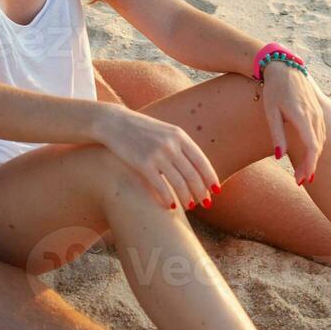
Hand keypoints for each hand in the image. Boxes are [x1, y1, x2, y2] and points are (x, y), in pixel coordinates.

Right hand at [94, 105, 220, 210]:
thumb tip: (195, 167)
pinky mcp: (143, 163)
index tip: (216, 191)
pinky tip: (170, 206)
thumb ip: (180, 146)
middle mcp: (171, 145)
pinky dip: (167, 198)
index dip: (210, 178)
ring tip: (190, 206)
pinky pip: (160, 186)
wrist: (114, 123)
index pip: (202, 161)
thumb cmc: (140, 130)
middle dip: (201, 192)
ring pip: (179, 183)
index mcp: (179, 136)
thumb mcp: (165, 132)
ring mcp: (158, 154)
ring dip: (186, 197)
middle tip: (204, 204)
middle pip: (192, 174)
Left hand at [261, 61, 325, 182]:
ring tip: (303, 172)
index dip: (309, 165)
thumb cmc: (274, 89)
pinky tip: (309, 154)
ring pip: (320, 141)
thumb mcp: (270, 112)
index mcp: (302, 116)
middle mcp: (314, 115)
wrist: (284, 67)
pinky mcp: (318, 111)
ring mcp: (318, 113)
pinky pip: (320, 133)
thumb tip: (280, 157)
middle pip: (317, 147)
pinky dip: (316, 147)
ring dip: (313, 158)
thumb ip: (276, 135)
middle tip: (300, 181)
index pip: (311, 147)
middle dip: (310, 166)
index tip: (302, 179)